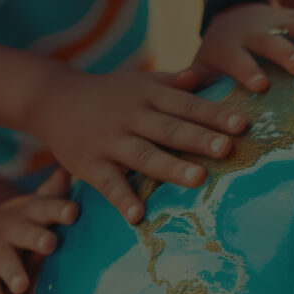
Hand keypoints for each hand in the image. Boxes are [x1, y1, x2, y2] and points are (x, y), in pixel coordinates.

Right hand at [0, 168, 77, 293]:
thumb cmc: (28, 223)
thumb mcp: (38, 207)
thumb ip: (55, 195)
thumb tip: (72, 169)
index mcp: (26, 217)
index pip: (44, 209)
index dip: (59, 209)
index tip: (75, 212)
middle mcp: (5, 236)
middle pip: (19, 237)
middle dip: (34, 240)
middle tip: (49, 246)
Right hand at [28, 69, 246, 223]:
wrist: (52, 98)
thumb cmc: (107, 94)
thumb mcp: (138, 82)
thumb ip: (170, 83)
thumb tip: (202, 77)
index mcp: (148, 96)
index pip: (186, 105)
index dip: (214, 115)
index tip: (242, 126)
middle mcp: (131, 116)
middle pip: (170, 129)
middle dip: (199, 139)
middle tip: (227, 148)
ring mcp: (110, 141)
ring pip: (144, 155)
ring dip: (171, 167)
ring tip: (198, 179)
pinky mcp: (91, 165)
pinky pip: (109, 184)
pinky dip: (122, 199)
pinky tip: (138, 215)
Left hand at [192, 4, 293, 91]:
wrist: (231, 11)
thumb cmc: (217, 52)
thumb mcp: (202, 65)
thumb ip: (194, 83)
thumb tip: (183, 97)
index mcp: (231, 47)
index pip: (238, 59)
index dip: (248, 71)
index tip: (261, 86)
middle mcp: (256, 31)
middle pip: (273, 41)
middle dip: (287, 52)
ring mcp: (279, 21)